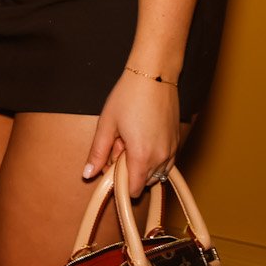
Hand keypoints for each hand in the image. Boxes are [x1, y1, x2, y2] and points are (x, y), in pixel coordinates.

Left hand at [84, 67, 181, 196]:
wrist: (154, 76)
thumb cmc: (128, 97)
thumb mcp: (106, 124)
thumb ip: (98, 153)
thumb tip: (88, 174)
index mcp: (142, 155)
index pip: (133, 189)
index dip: (119, 183)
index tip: (110, 167)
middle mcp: (162, 157)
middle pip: (143, 182)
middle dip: (129, 171)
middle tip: (118, 145)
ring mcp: (172, 150)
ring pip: (156, 173)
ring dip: (142, 164)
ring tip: (130, 139)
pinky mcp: (177, 142)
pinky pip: (166, 162)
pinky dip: (153, 157)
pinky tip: (142, 137)